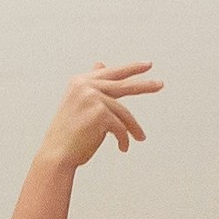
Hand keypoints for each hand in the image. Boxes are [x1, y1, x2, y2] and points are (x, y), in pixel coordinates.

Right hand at [40, 61, 159, 168]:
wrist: (57, 154)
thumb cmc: (68, 133)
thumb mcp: (79, 104)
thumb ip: (92, 86)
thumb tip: (101, 64)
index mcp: (79, 82)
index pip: (110, 73)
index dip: (130, 68)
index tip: (147, 65)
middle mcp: (85, 86)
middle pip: (123, 85)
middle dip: (144, 86)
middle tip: (160, 84)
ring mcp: (93, 98)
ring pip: (124, 113)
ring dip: (133, 128)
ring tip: (140, 138)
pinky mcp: (100, 113)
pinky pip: (121, 127)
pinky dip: (124, 139)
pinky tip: (123, 148)